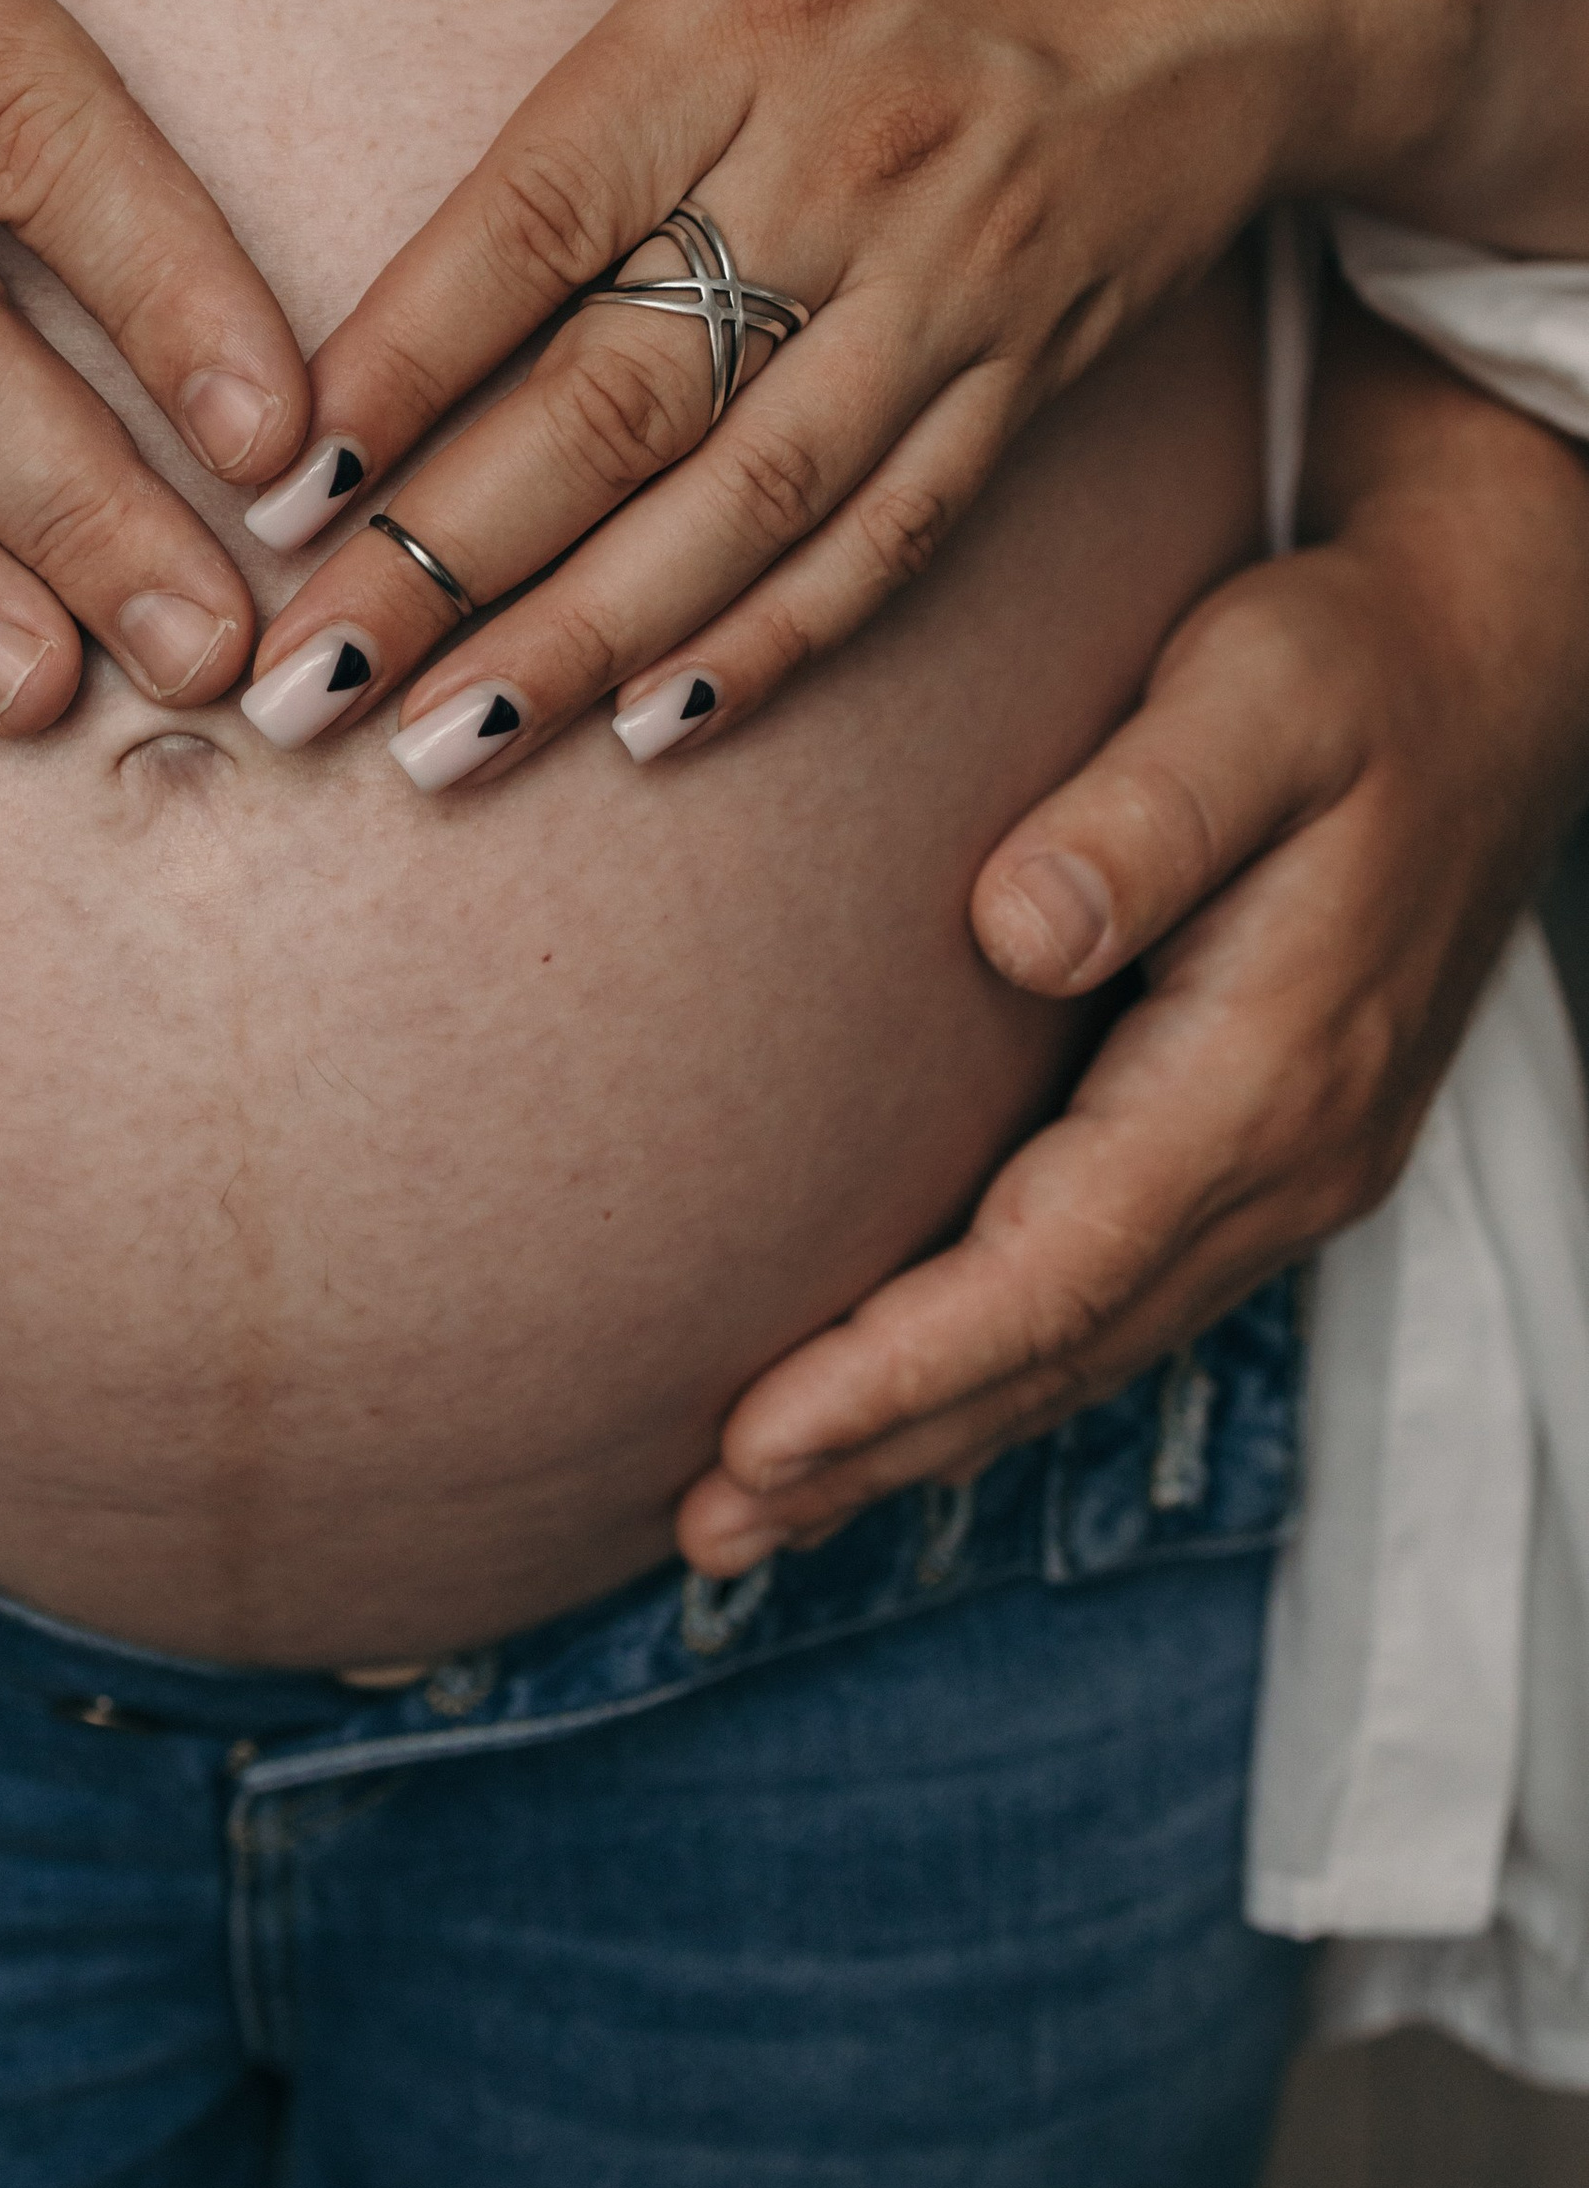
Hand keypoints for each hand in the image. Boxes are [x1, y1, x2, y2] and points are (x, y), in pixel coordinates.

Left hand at [244, 0, 1581, 782]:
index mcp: (764, 3)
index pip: (550, 200)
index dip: (414, 346)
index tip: (286, 470)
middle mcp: (848, 169)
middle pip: (623, 395)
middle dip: (447, 558)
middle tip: (298, 680)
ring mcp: (947, 296)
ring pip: (744, 505)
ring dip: (582, 641)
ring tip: (434, 753)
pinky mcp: (1029, 377)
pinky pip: (896, 537)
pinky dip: (781, 640)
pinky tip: (657, 727)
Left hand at [675, 295, 1588, 1571]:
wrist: (1485, 665)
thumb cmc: (1349, 664)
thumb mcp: (1257, 694)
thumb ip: (1144, 811)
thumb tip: (1015, 929)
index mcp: (1270, 1069)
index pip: (1057, 1269)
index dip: (903, 1368)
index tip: (757, 1432)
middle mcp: (1285, 1159)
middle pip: (1054, 1353)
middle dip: (877, 1449)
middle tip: (702, 1524)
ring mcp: (1280, 1175)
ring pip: (1077, 1350)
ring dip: (917, 1437)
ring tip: (751, 1507)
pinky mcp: (1252, 1157)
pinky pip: (1101, 1303)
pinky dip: (982, 1374)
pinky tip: (880, 1402)